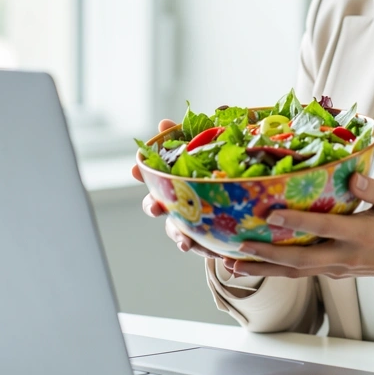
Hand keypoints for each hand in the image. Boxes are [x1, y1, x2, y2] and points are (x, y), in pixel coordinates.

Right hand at [132, 119, 222, 260]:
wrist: (238, 200)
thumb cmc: (214, 171)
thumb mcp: (204, 150)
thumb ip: (186, 137)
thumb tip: (163, 123)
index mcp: (173, 181)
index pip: (150, 176)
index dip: (141, 172)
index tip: (135, 168)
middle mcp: (174, 202)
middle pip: (155, 206)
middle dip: (152, 206)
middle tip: (156, 206)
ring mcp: (187, 222)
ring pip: (175, 231)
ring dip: (178, 236)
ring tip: (184, 243)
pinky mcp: (203, 239)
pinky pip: (201, 246)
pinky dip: (207, 249)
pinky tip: (218, 251)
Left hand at [221, 174, 373, 302]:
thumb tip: (352, 177)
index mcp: (361, 235)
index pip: (325, 229)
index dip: (298, 222)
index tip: (273, 214)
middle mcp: (345, 256)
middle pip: (301, 260)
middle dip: (268, 254)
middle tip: (239, 246)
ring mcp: (337, 268)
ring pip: (295, 272)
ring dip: (263, 269)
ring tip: (232, 265)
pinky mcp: (333, 271)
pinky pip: (300, 273)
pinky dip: (274, 271)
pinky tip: (253, 266)